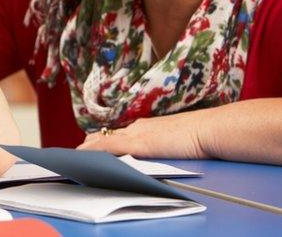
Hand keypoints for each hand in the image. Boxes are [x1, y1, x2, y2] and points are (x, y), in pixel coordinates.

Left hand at [77, 112, 209, 158]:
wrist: (209, 130)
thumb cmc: (200, 135)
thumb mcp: (177, 139)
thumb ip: (163, 144)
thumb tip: (158, 152)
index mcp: (148, 126)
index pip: (120, 133)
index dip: (104, 139)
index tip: (91, 143)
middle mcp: (139, 128)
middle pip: (108, 135)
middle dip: (91, 144)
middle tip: (76, 150)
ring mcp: (138, 135)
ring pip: (105, 141)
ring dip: (89, 148)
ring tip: (73, 154)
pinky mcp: (140, 144)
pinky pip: (111, 147)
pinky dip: (95, 151)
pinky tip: (84, 155)